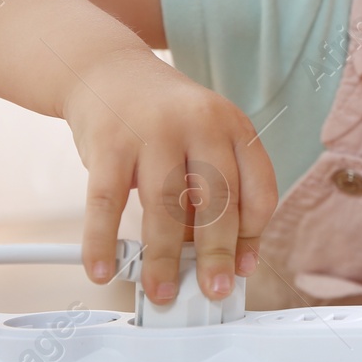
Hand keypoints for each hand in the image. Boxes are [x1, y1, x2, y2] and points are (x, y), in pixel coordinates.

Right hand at [61, 49, 278, 303]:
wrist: (104, 70)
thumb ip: (216, 192)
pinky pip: (107, 202)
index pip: (259, 189)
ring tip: (161, 290)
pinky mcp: (108, 143)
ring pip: (165, 208)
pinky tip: (103, 267)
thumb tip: (228, 259)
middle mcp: (199, 124)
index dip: (253, 236)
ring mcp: (153, 131)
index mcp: (233, 126)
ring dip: (163, 259)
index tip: (242, 269)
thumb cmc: (160, 117)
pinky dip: (102, 241)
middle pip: (217, 202)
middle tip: (212, 291)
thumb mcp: (203, 139)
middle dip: (215, 256)